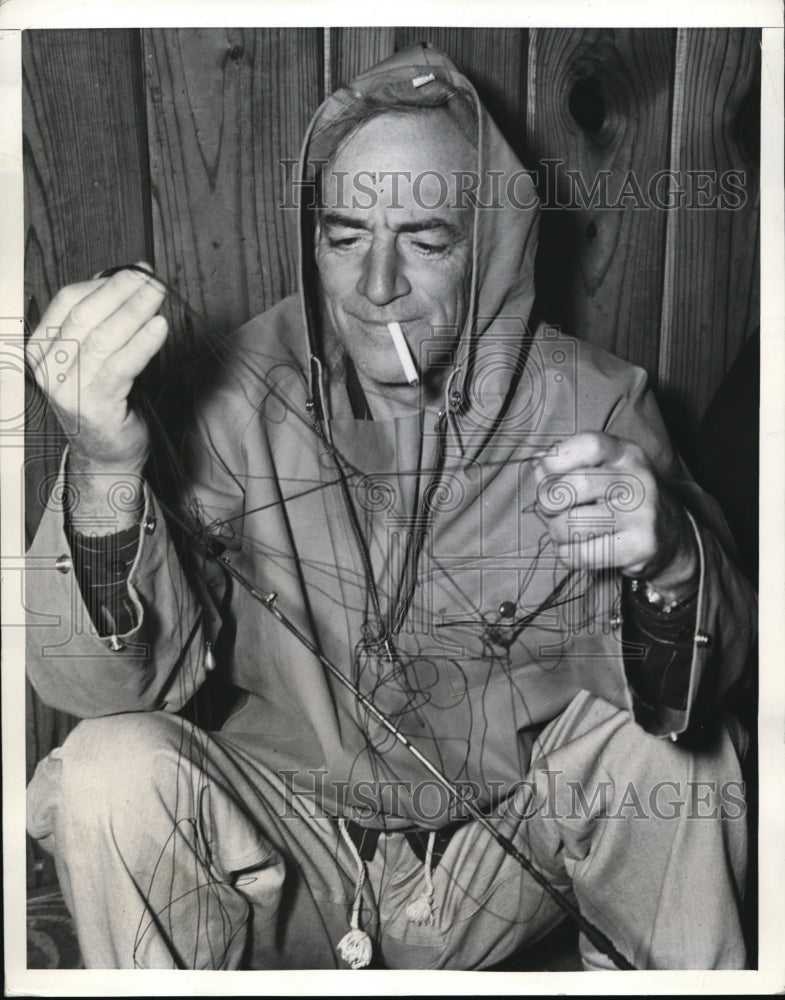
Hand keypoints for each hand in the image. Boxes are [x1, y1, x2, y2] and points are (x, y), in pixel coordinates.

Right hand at [26, 263, 167, 474]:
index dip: (104, 282)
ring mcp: (67, 388)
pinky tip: (160, 327)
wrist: (106, 457)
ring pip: (103, 337)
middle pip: (85, 315)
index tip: (135, 271)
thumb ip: (98, 322)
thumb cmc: (104, 404)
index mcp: (41, 349)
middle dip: (122, 290)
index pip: (67, 302)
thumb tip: (119, 278)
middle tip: (152, 278)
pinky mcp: (94, 405)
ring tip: (159, 295)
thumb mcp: (93, 358)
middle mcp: (47, 368)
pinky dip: (143, 343)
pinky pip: (120, 366)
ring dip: (136, 310)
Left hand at [533, 431, 698, 595]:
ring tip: (565, 531)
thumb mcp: (603, 471)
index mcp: (626, 454)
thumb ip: (567, 465)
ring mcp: (641, 514)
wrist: (672, 537)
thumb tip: (537, 467)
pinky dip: (567, 554)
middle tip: (550, 510)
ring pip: (571, 524)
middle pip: (573, 487)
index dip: (557, 458)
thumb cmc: (622, 500)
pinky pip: (580, 554)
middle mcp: (637, 480)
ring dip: (556, 532)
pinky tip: (577, 548)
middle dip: (548, 503)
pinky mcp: (639, 547)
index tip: (547, 472)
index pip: (589, 444)